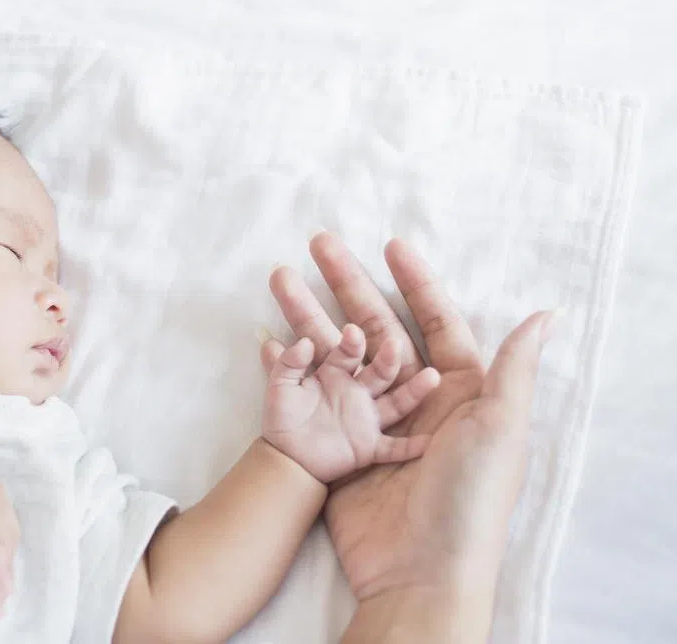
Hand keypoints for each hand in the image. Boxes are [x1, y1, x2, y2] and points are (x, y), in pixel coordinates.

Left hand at [260, 325, 438, 482]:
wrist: (285, 456)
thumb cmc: (283, 417)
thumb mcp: (279, 386)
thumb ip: (287, 363)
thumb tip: (301, 341)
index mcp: (337, 373)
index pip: (348, 353)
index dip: (351, 343)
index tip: (352, 331)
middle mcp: (358, 392)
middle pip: (379, 373)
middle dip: (387, 359)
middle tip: (394, 345)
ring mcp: (367, 418)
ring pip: (396, 403)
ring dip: (414, 391)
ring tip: (432, 376)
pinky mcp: (369, 447)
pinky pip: (394, 448)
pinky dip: (411, 447)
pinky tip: (430, 441)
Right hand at [266, 233, 554, 610]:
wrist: (421, 570)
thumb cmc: (469, 496)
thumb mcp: (500, 428)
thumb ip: (514, 369)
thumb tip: (545, 314)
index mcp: (460, 391)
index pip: (436, 320)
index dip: (414, 281)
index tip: (389, 245)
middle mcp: (416, 399)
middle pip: (379, 325)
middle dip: (349, 283)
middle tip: (320, 245)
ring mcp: (374, 419)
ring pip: (339, 352)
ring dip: (309, 315)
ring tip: (280, 279)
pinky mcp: (342, 444)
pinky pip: (314, 392)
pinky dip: (292, 363)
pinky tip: (269, 337)